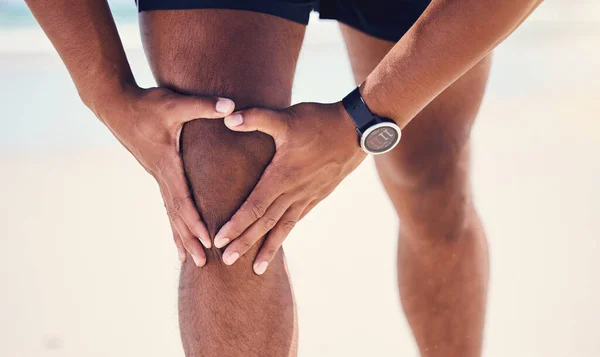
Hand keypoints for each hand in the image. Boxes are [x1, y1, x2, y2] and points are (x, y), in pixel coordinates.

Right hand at [94, 85, 235, 266]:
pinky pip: (168, 204)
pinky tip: (179, 236)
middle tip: (203, 263)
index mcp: (167, 164)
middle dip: (190, 239)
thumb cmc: (146, 104)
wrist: (116, 105)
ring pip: (171, 213)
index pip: (183, 198)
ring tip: (191, 261)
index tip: (207, 238)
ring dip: (181, 236)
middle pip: (176, 214)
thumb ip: (203, 106)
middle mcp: (161, 175)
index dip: (195, 219)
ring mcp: (157, 176)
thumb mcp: (175, 103)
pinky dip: (175, 223)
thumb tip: (231, 108)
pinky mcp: (158, 173)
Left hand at [213, 102, 366, 273]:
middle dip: (245, 243)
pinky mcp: (318, 194)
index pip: (254, 206)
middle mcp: (294, 191)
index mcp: (283, 175)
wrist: (357, 130)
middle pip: (265, 223)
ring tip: (256, 269)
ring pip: (284, 227)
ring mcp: (308, 195)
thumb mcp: (287, 118)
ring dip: (268, 248)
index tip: (219, 240)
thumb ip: (256, 118)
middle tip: (226, 262)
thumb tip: (228, 118)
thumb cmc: (320, 121)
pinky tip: (279, 242)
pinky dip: (286, 233)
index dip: (236, 224)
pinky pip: (298, 219)